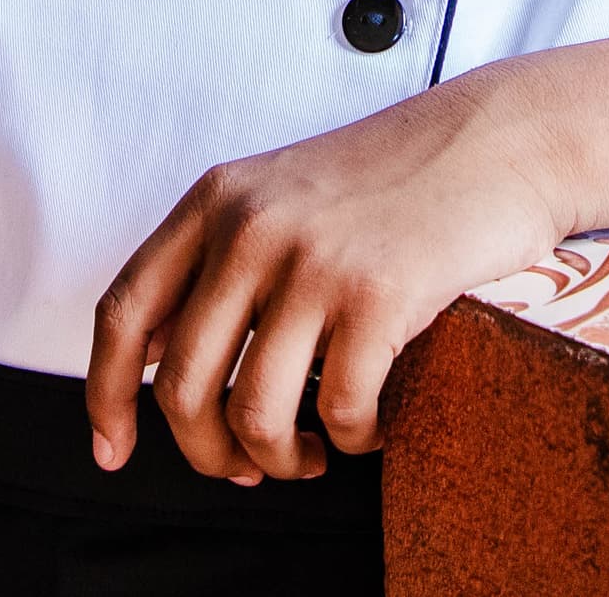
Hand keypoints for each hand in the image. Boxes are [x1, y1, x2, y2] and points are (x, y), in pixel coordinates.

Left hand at [83, 69, 571, 487]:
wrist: (501, 139)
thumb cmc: (400, 179)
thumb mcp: (286, 195)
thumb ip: (222, 259)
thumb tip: (159, 360)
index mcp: (217, 200)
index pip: (125, 310)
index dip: (106, 394)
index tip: (114, 449)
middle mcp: (251, 227)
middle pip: (181, 385)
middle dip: (206, 453)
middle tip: (245, 469)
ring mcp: (312, 260)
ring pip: (253, 413)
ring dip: (280, 460)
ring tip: (314, 455)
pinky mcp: (377, 294)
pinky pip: (339, 410)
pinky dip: (354, 439)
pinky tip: (372, 426)